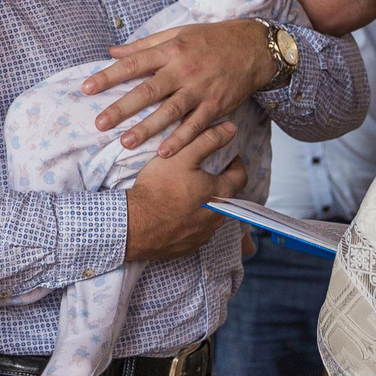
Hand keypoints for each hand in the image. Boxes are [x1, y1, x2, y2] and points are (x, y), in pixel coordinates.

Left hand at [86, 18, 277, 156]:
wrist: (252, 47)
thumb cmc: (210, 40)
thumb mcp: (177, 33)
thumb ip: (144, 45)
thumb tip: (112, 52)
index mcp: (170, 50)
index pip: (133, 64)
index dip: (108, 76)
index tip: (86, 88)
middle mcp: (183, 69)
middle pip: (148, 90)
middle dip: (122, 108)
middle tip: (100, 123)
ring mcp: (200, 89)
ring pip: (170, 111)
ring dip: (147, 128)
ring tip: (126, 142)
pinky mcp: (216, 105)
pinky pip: (196, 125)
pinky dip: (181, 139)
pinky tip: (164, 152)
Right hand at [124, 119, 243, 261]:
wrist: (134, 225)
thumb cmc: (158, 188)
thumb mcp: (183, 156)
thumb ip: (208, 140)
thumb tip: (231, 128)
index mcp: (220, 194)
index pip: (241, 177)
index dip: (236, 165)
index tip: (229, 159)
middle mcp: (217, 218)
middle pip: (227, 197)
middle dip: (220, 184)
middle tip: (206, 173)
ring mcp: (204, 235)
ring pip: (213, 216)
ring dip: (207, 204)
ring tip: (190, 193)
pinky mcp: (189, 247)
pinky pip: (198, 232)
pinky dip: (193, 221)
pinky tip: (179, 213)